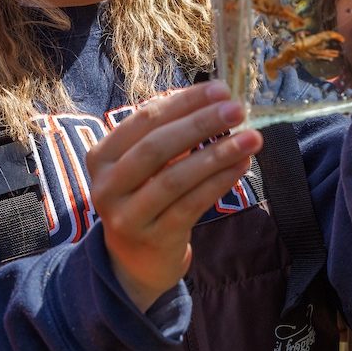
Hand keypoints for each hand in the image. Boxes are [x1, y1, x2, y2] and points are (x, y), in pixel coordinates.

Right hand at [85, 81, 261, 310]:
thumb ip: (168, 134)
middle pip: (157, 146)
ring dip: (217, 154)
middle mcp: (107, 185)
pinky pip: (192, 204)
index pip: (145, 119)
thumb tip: (215, 100)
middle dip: (201, 124)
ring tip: (251, 138)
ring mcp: (128, 215)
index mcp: (101, 156)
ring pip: (175, 177)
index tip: (220, 89)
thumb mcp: (143, 165)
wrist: (136, 261)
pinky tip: (241, 165)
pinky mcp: (154, 238)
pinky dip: (219, 182)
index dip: (184, 102)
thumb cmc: (145, 197)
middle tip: (237, 110)